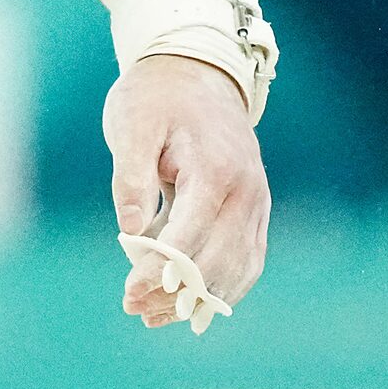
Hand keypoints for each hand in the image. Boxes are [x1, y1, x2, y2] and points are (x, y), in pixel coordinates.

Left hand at [104, 53, 268, 327]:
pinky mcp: (256, 211)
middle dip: (175, 292)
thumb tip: (131, 234)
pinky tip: (189, 303)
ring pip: (237, 269)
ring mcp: (257, 203)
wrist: (197, 72)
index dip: (159, 271)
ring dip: (198, 298)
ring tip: (153, 316)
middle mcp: (246, 192)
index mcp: (215, 170)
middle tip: (134, 309)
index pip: (190, 236)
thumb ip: (131, 179)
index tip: (129, 294)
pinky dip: (222, 287)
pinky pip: (248, 260)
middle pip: (217, 261)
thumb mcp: (131, 126)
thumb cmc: (156, 98)